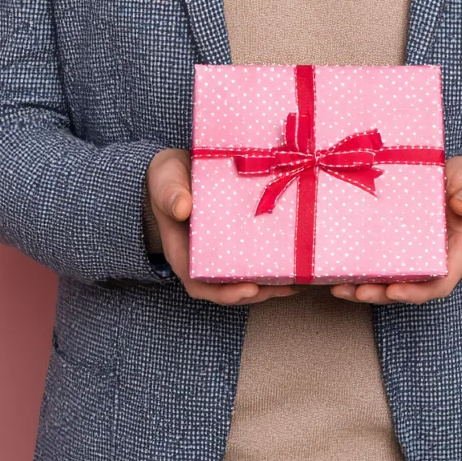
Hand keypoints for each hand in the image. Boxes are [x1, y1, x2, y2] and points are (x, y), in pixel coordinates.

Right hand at [146, 147, 301, 304]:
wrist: (177, 168)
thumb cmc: (167, 178)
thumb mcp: (165, 182)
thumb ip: (170, 193)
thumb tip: (182, 207)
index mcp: (183, 252)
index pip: (200, 283)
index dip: (225, 292)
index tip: (249, 289)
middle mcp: (203, 258)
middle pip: (228, 286)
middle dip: (257, 292)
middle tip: (285, 286)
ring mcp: (220, 250)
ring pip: (243, 276)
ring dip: (268, 283)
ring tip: (296, 281)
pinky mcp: (235, 237)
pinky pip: (251, 255)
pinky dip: (270, 262)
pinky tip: (292, 260)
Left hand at [330, 155, 461, 305]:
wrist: (458, 179)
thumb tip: (461, 206)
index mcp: (457, 252)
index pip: (440, 282)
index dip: (417, 291)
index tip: (394, 290)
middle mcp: (435, 260)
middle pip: (409, 288)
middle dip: (382, 294)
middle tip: (357, 292)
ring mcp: (415, 255)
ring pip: (391, 280)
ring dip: (365, 288)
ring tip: (339, 287)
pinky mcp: (399, 244)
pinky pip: (382, 262)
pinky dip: (361, 269)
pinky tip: (338, 268)